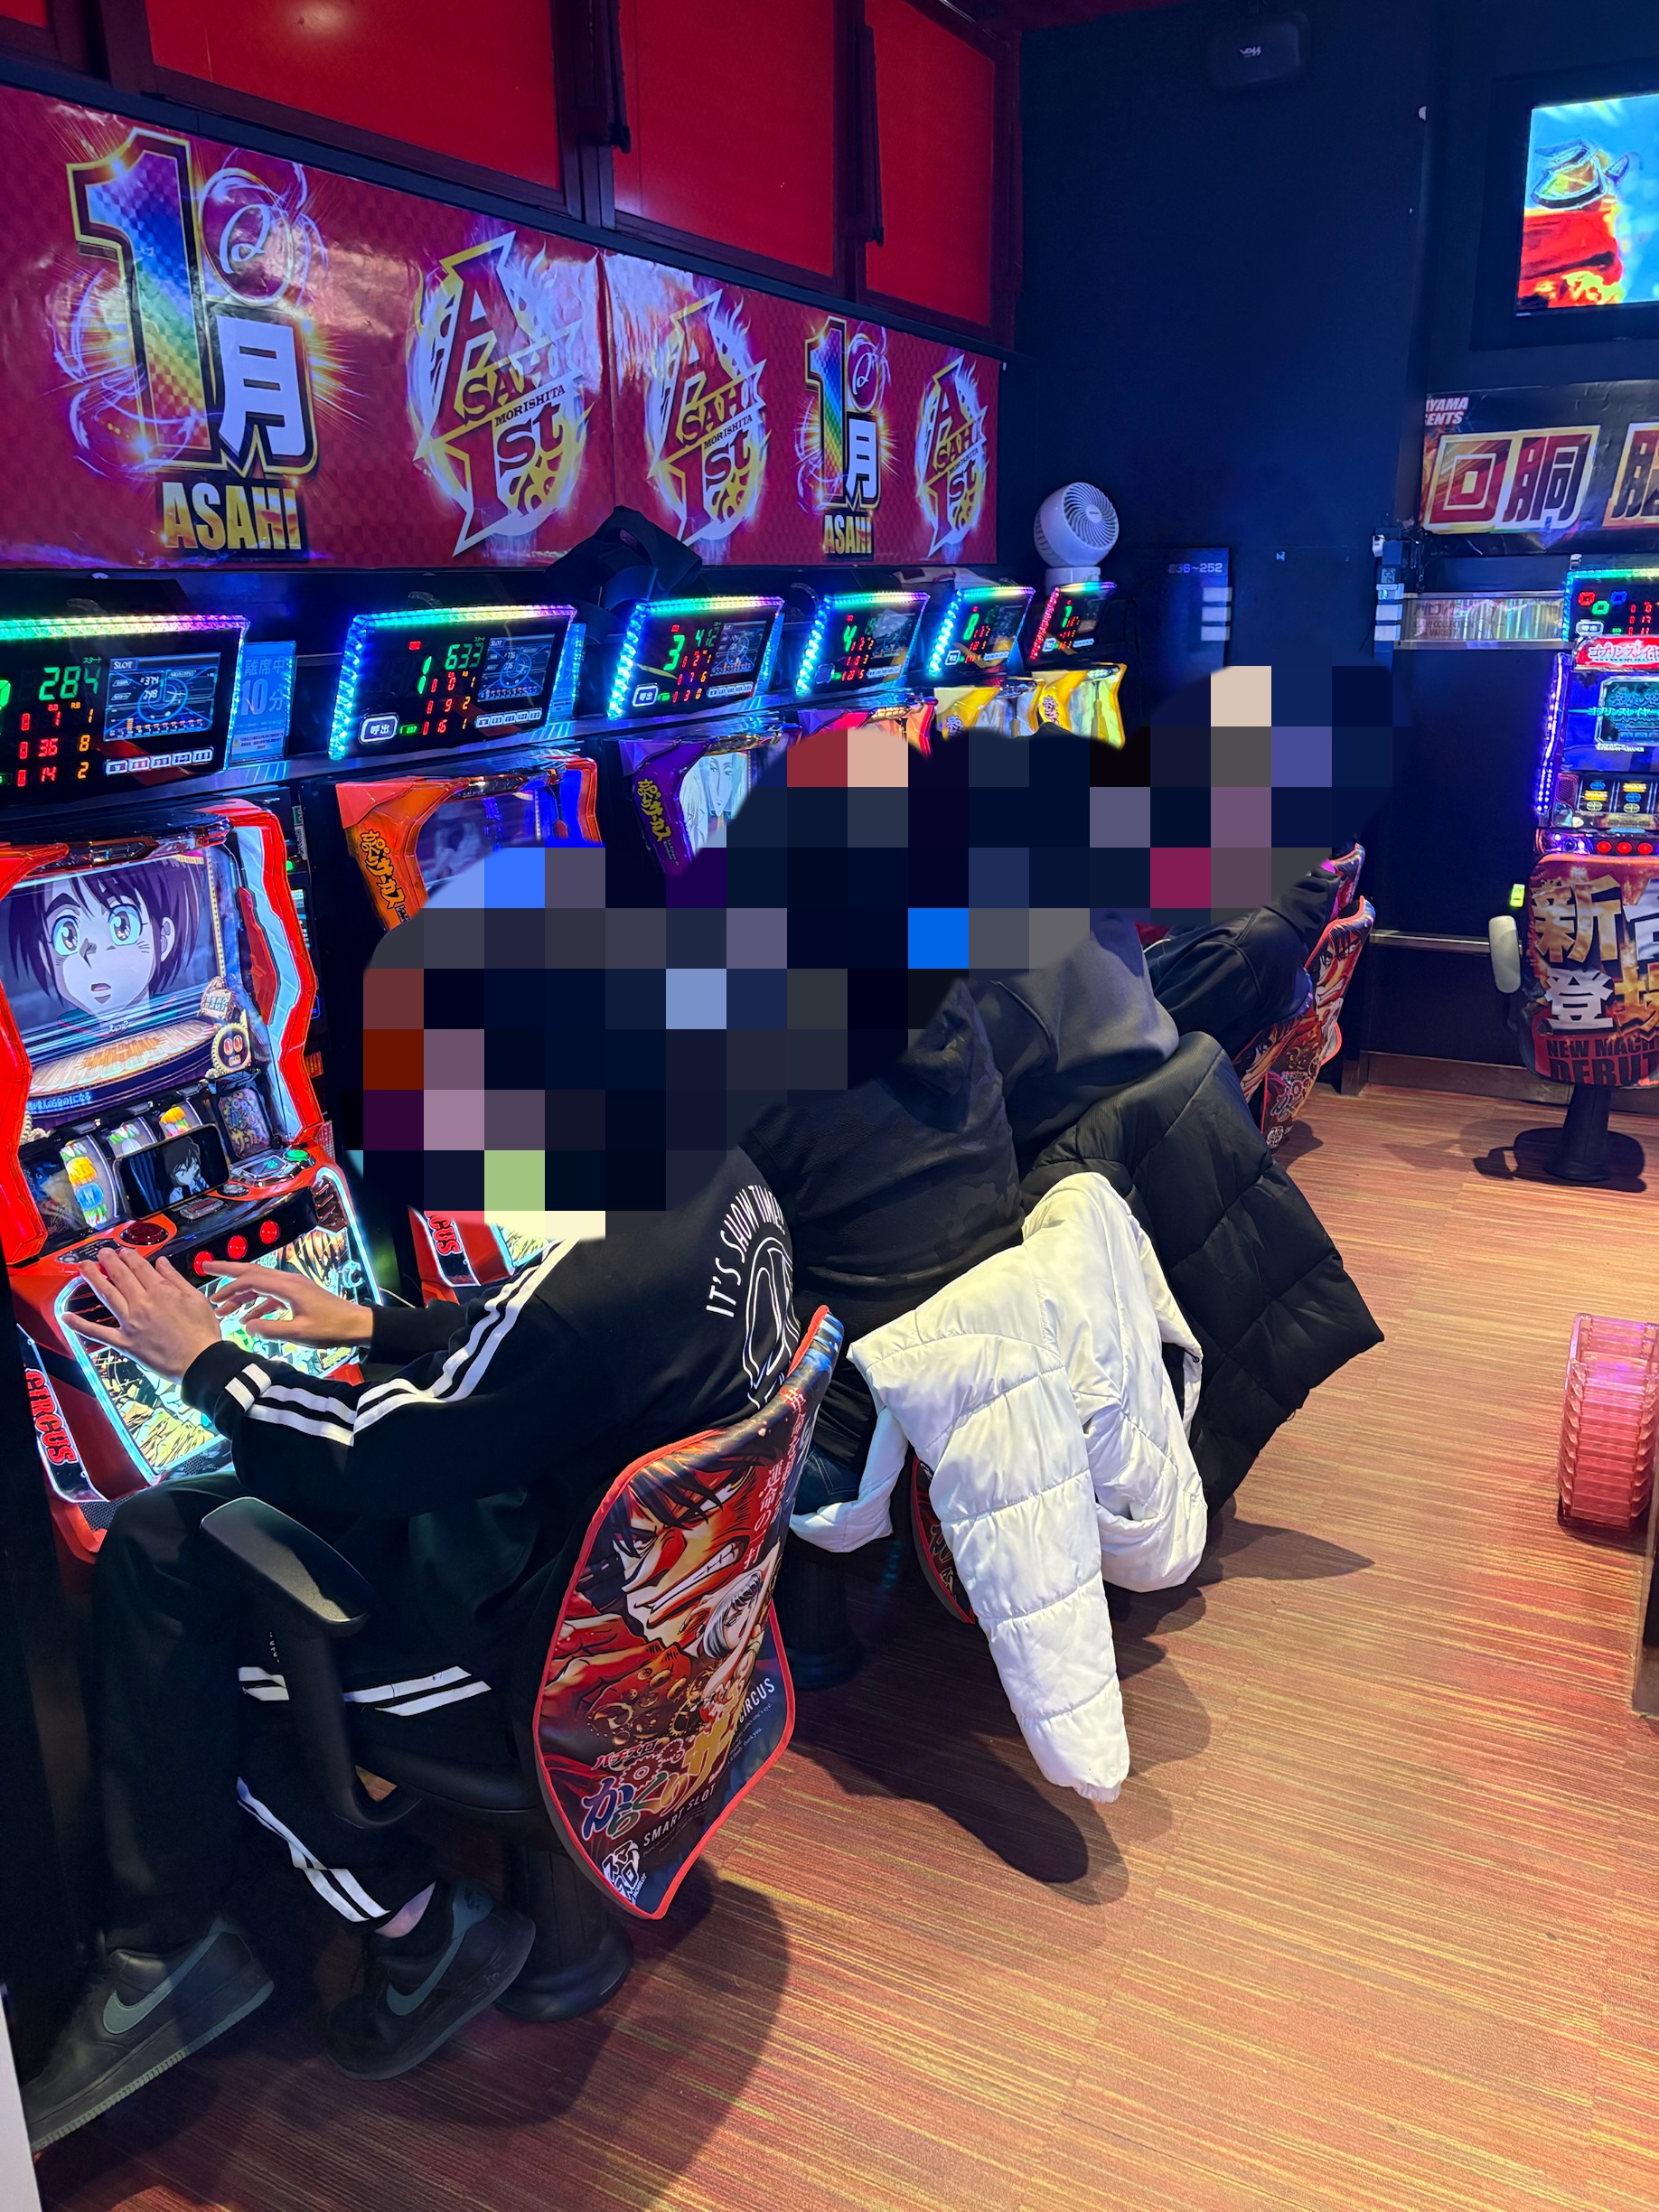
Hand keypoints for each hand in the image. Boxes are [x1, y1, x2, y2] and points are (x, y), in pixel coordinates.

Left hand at [68, 1246, 224, 1379]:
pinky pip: (98, 1333)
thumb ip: (176, 1279)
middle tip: (100, 1253)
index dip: (129, 1256)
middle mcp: (142, 1303)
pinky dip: (80, 1325)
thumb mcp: (196, 1298)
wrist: (200, 1361)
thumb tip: (161, 1263)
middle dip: (108, 1261)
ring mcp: (130, 1322)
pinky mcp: (124, 1342)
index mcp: (161, 1291)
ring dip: (93, 1278)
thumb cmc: (201, 1333)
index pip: (140, 1267)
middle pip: (120, 1276)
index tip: (123, 1251)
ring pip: (107, 1295)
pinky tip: (66, 1317)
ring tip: (84, 1267)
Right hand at [205, 1259, 375, 1349]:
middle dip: (228, 1272)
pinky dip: (257, 1304)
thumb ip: (271, 1330)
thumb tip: (246, 1327)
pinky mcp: (298, 1296)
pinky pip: (271, 1296)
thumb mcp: (299, 1333)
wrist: (356, 1325)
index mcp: (287, 1287)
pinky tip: (248, 1320)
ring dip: (241, 1295)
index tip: (211, 1293)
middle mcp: (289, 1281)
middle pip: (253, 1272)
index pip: (251, 1279)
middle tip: (205, 1269)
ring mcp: (293, 1287)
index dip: (229, 1285)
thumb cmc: (331, 1329)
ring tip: (223, 1310)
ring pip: (260, 1285)